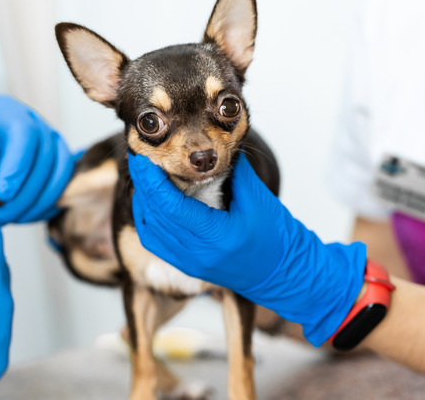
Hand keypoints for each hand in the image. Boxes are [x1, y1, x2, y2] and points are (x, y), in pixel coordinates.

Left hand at [0, 95, 74, 223]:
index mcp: (2, 112)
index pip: (24, 133)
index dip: (18, 166)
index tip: (1, 194)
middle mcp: (30, 123)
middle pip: (46, 156)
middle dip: (25, 194)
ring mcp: (45, 143)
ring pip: (60, 173)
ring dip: (36, 203)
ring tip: (6, 216)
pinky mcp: (51, 164)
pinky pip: (60, 187)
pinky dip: (43, 207)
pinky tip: (18, 215)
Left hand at [128, 153, 365, 345]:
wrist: (285, 274)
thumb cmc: (277, 237)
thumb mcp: (258, 199)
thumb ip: (234, 171)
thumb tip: (214, 149)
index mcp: (216, 236)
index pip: (170, 206)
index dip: (152, 181)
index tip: (143, 159)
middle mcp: (198, 254)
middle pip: (156, 217)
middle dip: (143, 187)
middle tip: (139, 162)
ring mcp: (191, 264)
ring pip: (151, 231)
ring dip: (143, 203)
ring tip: (144, 179)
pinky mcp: (188, 267)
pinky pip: (157, 244)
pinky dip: (148, 221)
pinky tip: (150, 204)